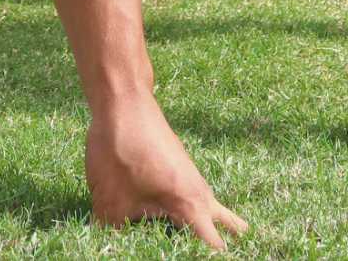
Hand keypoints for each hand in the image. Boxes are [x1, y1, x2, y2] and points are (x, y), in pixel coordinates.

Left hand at [87, 98, 247, 249]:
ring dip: (208, 222)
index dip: (212, 253)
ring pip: (206, 204)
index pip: (210, 241)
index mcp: (188, 201)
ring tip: (220, 237)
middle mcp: (194, 189)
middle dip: (227, 236)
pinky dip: (191, 209)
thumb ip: (112, 229)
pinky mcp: (173, 167)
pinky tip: (176, 216)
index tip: (216, 258)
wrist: (123, 102)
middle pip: (221, 219)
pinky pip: (191, 194)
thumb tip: (104, 244)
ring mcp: (186, 175)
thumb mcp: (110, 198)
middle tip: (242, 244)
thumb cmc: (121, 150)